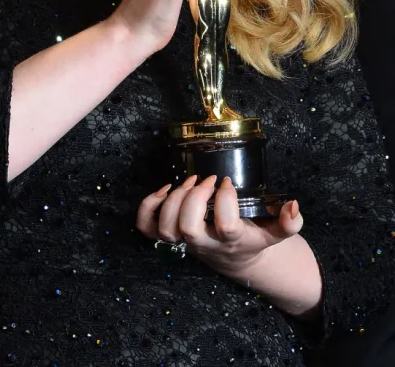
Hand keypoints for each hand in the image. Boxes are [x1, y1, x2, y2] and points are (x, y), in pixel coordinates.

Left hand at [137, 175, 302, 280]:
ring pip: (165, 228)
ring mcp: (182, 242)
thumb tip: (293, 205)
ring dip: (173, 199)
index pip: (225, 226)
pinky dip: (149, 206)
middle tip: (207, 181)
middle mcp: (203, 244)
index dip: (225, 200)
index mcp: (231, 241)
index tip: (228, 183)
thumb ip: (289, 222)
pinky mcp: (167, 236)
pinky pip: (146, 227)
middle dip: (194, 197)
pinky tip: (164, 190)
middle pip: (187, 228)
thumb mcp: (275, 232)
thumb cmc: (253, 238)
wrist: (234, 258)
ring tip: (189, 182)